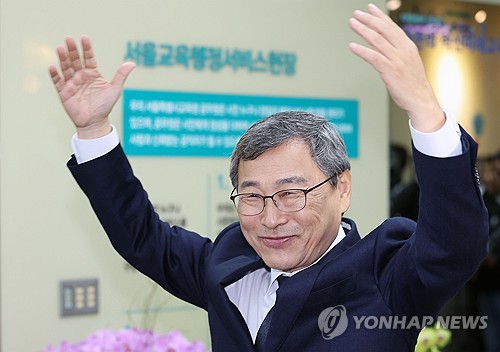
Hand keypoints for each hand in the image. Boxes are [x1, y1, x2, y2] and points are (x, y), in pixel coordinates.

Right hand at [49, 36, 134, 138]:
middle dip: (72, 50)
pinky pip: (57, 82)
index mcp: (92, 73)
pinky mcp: (63, 92)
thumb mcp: (115, 89)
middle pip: (75, 60)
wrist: (95, 122)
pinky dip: (55, 75)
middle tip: (69, 39)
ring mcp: (71, 83)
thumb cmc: (105, 105)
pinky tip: (53, 67)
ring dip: (62, 58)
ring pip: (65, 68)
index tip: (84, 38)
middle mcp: (80, 76)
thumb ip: (121, 75)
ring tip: (60, 48)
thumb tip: (132, 63)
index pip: (88, 57)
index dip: (86, 48)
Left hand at [348, 4, 443, 132]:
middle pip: (384, 30)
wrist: (421, 100)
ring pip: (377, 40)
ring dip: (363, 30)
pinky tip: (352, 46)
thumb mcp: (408, 63)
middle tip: (357, 13)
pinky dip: (362, 50)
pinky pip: (373, 57)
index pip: (392, 27)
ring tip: (352, 23)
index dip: (380, 17)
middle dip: (369, 20)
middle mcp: (403, 50)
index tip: (370, 9)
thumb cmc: (413, 85)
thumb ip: (397, 53)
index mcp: (408, 46)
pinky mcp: (391, 71)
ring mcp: (397, 60)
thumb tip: (383, 47)